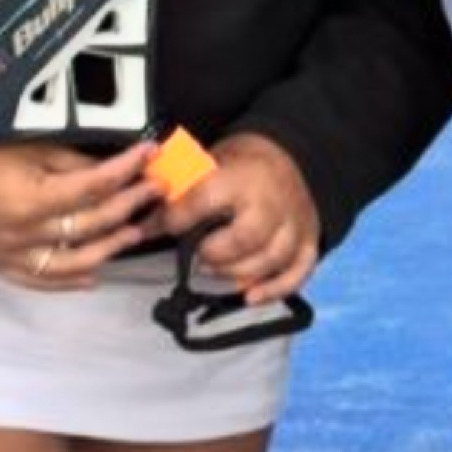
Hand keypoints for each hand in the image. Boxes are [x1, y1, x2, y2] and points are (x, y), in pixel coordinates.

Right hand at [0, 137, 164, 286]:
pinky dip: (69, 280)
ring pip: (74, 262)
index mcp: (31, 200)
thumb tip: (108, 169)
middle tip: (153, 190)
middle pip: (91, 225)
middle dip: (128, 205)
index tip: (148, 155)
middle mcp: (24, 235)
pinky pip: (41, 280)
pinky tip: (92, 275)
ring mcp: (11, 255)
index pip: (94, 186)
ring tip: (134, 232)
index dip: (126, 170)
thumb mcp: (21, 145)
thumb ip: (67, 162)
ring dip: (109, 247)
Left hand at [158, 131, 320, 306]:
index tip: (162, 226)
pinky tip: (250, 296)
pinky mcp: (307, 240)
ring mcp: (294, 223)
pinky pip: (297, 273)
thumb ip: (178, 194)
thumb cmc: (242, 165)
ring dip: (237, 273)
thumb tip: (143, 223)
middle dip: (215, 253)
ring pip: (271, 260)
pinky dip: (274, 290)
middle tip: (200, 254)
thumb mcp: (207, 164)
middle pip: (246, 238)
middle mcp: (271, 200)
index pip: (205, 200)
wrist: (286, 154)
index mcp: (241, 176)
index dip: (177, 218)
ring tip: (217, 269)